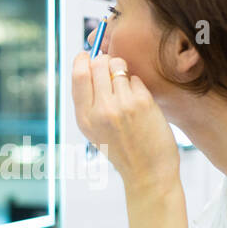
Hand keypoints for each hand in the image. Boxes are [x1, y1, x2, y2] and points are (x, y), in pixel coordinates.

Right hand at [70, 51, 178, 190]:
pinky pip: (135, 78)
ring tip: (125, 88)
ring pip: (118, 66)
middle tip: (110, 69)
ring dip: (122, 71)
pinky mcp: (142, 102)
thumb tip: (88, 64)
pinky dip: (136, 85)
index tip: (87, 55)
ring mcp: (122, 105)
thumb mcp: (94, 131)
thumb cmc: (122, 149)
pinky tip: (139, 102)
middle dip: (104, 61)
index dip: (83, 60)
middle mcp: (101, 110)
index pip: (78, 75)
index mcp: (84, 118)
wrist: (147, 172)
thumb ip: (88, 102)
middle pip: (98, 64)